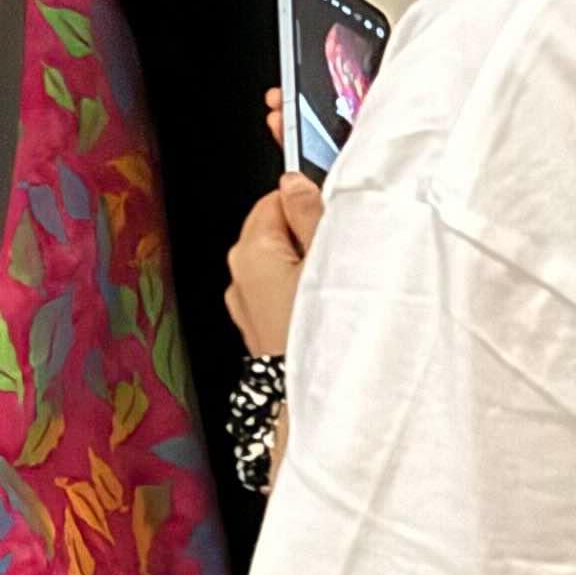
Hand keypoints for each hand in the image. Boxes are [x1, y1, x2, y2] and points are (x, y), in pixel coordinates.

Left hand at [225, 164, 322, 358]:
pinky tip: (320, 306)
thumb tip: (294, 182)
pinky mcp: (256, 326)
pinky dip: (295, 290)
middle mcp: (239, 273)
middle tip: (336, 252)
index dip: (306, 204)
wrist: (317, 392)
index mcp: (251, 250)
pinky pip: (275, 292)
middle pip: (271, 229)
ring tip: (332, 283)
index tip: (330, 217)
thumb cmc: (323, 327)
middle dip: (304, 234)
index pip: (273, 199)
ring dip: (301, 264)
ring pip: (275, 262)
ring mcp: (244, 303)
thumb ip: (307, 213)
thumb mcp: (326, 256)